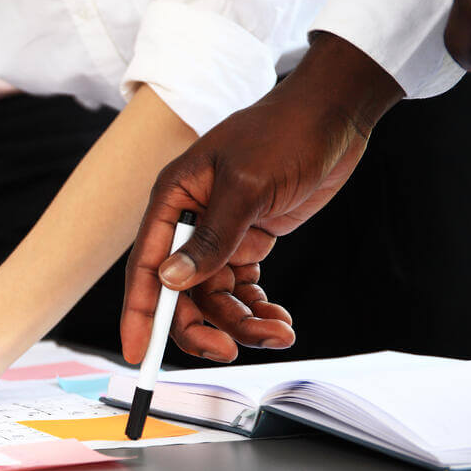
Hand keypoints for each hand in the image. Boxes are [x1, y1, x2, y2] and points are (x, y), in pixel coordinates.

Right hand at [119, 33, 403, 363]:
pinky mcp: (248, 240)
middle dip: (204, 325)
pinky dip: (258, 308)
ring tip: (279, 333)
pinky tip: (280, 318)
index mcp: (173, 201)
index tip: (136, 355)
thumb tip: (169, 281)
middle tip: (232, 350)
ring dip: (242, 322)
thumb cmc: (285, 134)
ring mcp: (219, 233)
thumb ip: (210, 238)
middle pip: (180, 292)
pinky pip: (241, 288)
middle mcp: (189, 221)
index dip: (139, 314)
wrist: (334, 115)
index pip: (145, 267)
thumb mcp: (247, 186)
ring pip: (215, 297)